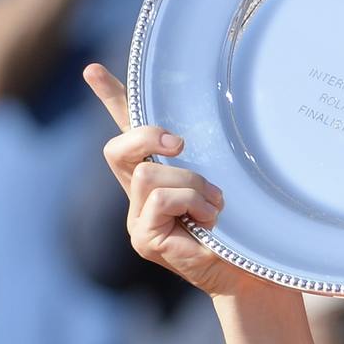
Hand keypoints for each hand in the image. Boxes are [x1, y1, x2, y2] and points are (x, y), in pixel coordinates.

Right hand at [83, 64, 260, 300]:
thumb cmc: (245, 230)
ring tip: (214, 207)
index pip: (127, 132)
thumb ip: (210, 157)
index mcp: (158, 176)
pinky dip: (191, 202)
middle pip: (119, 148)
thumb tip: (223, 121)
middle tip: (179, 143)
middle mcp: (140, 195)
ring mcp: (138, 217)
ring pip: (148, 173)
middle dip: (147, 135)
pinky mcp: (143, 237)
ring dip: (190, 183)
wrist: (252, 275)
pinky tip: (209, 221)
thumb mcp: (226, 179)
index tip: (92, 69)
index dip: (110, 99)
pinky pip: (161, 199)